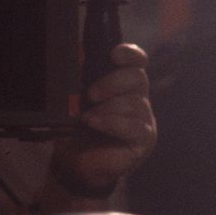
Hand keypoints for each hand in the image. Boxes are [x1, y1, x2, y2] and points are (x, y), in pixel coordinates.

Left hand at [50, 43, 156, 194]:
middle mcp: (138, 98)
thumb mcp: (71, 99)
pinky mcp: (144, 139)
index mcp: (123, 85)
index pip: (137, 62)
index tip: (114, 54)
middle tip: (91, 95)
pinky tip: (94, 124)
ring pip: (135, 103)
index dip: (130, 54)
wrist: (75, 165)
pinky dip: (111, 123)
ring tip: (87, 118)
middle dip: (112, 83)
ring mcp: (144, 119)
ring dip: (107, 108)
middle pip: (138, 78)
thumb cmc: (76, 130)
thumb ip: (76, 75)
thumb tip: (77, 49)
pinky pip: (133, 125)